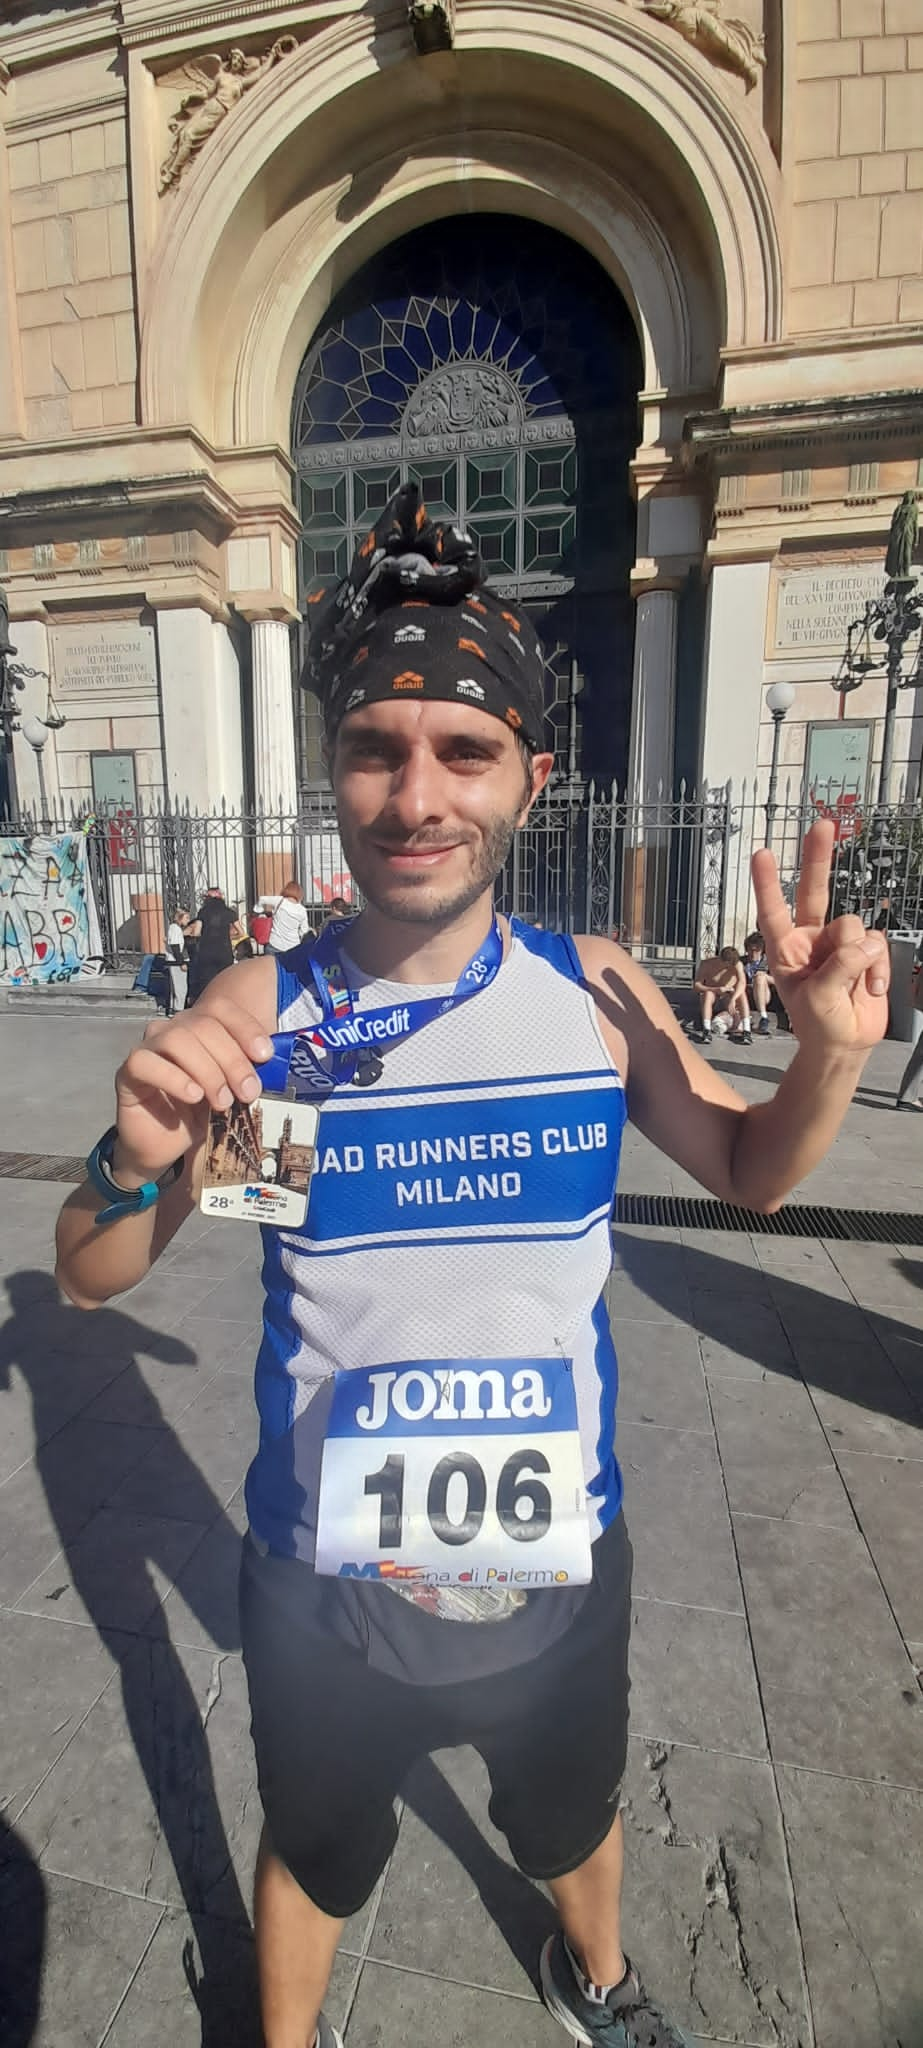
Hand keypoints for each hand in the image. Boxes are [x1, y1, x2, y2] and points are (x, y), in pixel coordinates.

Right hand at [114, 996, 273, 1180]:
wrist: (162, 1146)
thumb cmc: (197, 1114)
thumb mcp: (230, 1092)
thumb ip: (245, 1074)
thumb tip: (273, 1068)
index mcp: (199, 1028)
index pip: (220, 1008)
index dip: (245, 1027)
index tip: (265, 1055)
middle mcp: (172, 1031)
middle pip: (203, 1025)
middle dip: (232, 1059)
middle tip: (248, 1092)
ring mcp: (149, 1048)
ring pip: (177, 1039)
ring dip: (207, 1070)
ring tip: (221, 1101)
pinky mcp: (128, 1072)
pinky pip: (145, 1062)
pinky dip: (174, 1078)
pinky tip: (193, 1095)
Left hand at [751, 819, 888, 1053]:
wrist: (844, 1044)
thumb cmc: (818, 1024)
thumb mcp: (817, 1000)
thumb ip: (838, 968)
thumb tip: (865, 942)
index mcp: (786, 949)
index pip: (773, 911)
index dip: (768, 883)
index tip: (761, 853)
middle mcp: (811, 938)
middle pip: (815, 890)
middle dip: (818, 857)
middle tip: (823, 824)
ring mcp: (840, 942)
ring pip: (853, 926)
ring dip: (858, 958)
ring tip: (853, 988)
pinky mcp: (867, 951)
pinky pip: (877, 944)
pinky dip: (878, 968)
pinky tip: (871, 990)